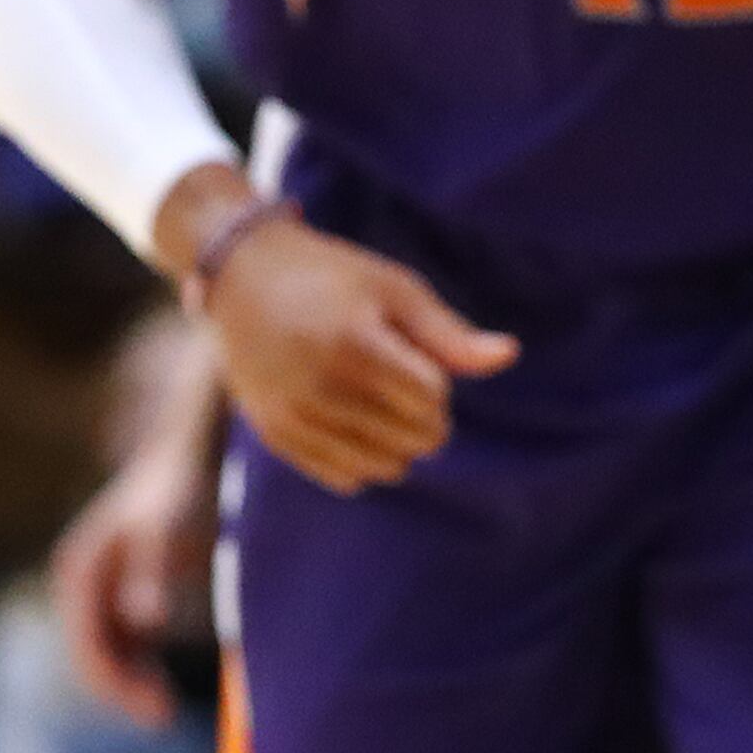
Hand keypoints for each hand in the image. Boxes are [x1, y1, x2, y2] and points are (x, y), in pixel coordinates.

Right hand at [50, 414, 218, 722]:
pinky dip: (131, 669)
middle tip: (164, 718)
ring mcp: (92, 589)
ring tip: (163, 704)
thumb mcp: (169, 529)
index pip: (87, 649)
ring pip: (98, 656)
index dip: (118, 689)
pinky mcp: (111, 594)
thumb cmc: (177, 492)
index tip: (160, 715)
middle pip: (87, 657)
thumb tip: (146, 620)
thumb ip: (155, 570)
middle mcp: (76, 583)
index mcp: (79, 572)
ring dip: (124, 684)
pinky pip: (113, 646)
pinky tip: (159, 680)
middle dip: (119, 693)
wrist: (182, 457)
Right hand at [199, 215, 517, 497]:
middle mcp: (320, 385)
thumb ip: (450, 334)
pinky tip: (348, 419)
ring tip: (375, 401)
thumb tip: (511, 355)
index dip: (437, 383)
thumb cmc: (331, 276)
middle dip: (424, 418)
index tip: (414, 357)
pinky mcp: (275, 434)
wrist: (240, 274)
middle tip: (398, 381)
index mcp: (354, 342)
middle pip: (415, 440)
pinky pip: (345, 478)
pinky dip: (361, 459)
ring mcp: (293, 414)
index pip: (433, 399)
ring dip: (397, 444)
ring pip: (385, 469)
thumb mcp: (393, 289)